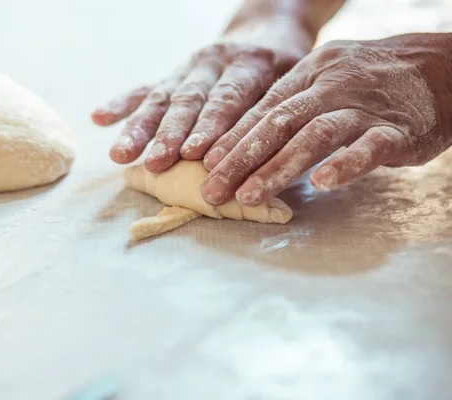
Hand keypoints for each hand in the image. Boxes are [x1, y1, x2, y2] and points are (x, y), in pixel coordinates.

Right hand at [92, 18, 311, 172]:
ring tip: (119, 153)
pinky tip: (98, 118)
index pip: (228, 97)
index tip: (192, 154)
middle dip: (170, 133)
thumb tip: (270, 156)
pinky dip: (121, 103)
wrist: (266, 27)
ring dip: (140, 127)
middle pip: (188, 99)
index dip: (210, 126)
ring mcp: (189, 68)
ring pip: (161, 97)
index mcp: (250, 63)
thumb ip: (277, 110)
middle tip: (156, 162)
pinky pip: (144, 88)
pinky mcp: (173, 74)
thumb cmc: (286, 64)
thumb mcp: (295, 78)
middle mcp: (214, 62)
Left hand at [201, 34, 451, 205]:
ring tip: (249, 196)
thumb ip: (290, 108)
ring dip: (278, 167)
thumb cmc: (371, 82)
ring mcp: (365, 107)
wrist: (442, 65)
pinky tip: (323, 183)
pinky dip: (347, 164)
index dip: (232, 139)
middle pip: (279, 123)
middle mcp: (332, 86)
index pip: (263, 110)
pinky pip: (371, 146)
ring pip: (316, 135)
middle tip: (213, 191)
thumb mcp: (325, 81)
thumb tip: (242, 144)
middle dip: (241, 159)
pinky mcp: (399, 129)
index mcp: (309, 75)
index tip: (204, 165)